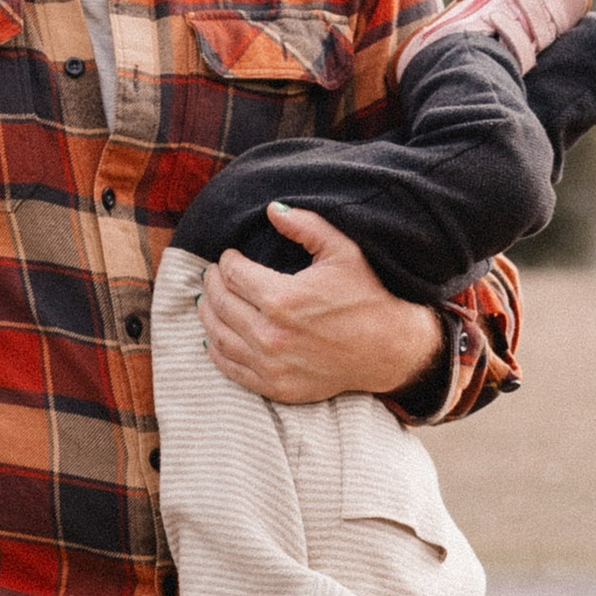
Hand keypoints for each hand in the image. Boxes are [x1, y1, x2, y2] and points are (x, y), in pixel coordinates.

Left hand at [197, 207, 444, 407]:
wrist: (387, 349)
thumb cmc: (365, 297)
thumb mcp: (342, 251)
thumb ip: (305, 226)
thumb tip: (271, 209)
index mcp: (282, 298)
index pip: (232, 273)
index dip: (226, 260)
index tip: (230, 256)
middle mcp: (270, 334)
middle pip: (219, 302)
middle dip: (212, 283)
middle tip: (213, 274)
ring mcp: (269, 364)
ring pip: (217, 334)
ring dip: (208, 313)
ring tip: (209, 300)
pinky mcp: (273, 386)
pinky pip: (229, 366)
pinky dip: (215, 349)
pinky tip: (215, 336)